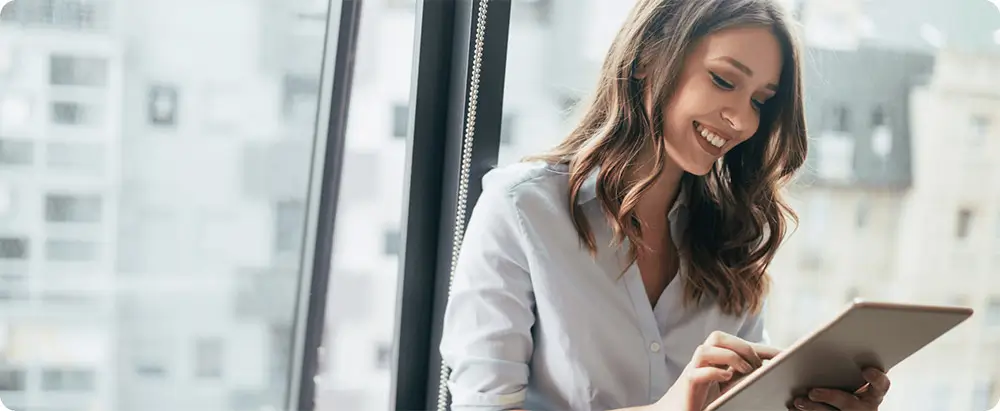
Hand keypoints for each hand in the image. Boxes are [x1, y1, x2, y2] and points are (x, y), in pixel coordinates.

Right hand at [648, 331, 779, 410]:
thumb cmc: (701, 403)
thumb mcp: (728, 390)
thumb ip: (742, 380)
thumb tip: (766, 375)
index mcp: (715, 362)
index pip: (740, 346)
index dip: (764, 348)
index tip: (786, 355)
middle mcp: (703, 363)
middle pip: (717, 337)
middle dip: (742, 346)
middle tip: (756, 365)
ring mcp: (693, 371)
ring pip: (705, 349)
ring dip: (729, 356)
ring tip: (744, 370)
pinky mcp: (687, 385)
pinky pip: (697, 372)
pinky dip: (714, 372)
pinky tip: (726, 379)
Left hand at [789, 368, 890, 410]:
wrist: (845, 406)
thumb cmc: (846, 381)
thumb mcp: (851, 374)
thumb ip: (845, 362)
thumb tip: (824, 342)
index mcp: (873, 392)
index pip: (881, 385)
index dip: (876, 378)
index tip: (865, 370)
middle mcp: (865, 406)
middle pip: (849, 403)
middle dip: (830, 397)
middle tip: (813, 392)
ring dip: (813, 408)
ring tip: (798, 401)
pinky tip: (794, 406)